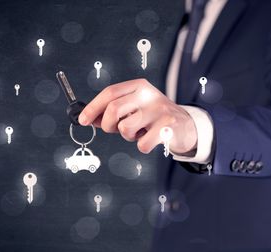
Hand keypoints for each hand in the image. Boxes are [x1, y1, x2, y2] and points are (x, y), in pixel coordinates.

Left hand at [78, 79, 196, 154]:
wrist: (186, 125)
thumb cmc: (155, 117)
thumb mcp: (135, 108)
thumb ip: (114, 112)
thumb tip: (89, 119)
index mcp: (139, 86)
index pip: (110, 93)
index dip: (93, 107)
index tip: (83, 120)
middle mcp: (149, 95)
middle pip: (114, 109)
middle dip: (108, 125)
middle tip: (115, 130)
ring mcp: (159, 110)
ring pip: (125, 128)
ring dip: (128, 136)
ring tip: (140, 132)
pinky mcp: (167, 127)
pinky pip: (141, 144)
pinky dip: (143, 146)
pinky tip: (151, 139)